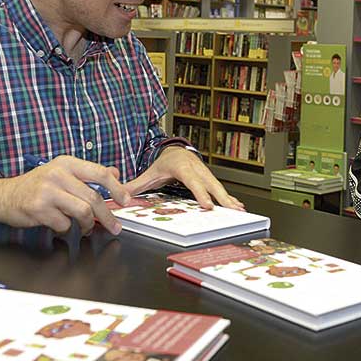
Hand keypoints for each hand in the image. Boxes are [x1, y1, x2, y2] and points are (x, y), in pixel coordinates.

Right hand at [0, 155, 130, 233]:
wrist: (3, 196)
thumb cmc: (36, 186)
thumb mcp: (61, 173)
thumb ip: (87, 174)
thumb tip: (115, 173)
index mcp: (67, 163)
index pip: (100, 173)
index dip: (117, 188)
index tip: (126, 201)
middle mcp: (58, 174)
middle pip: (93, 198)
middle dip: (107, 216)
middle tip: (114, 227)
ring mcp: (47, 191)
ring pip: (82, 212)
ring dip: (87, 226)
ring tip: (85, 229)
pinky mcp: (38, 208)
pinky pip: (64, 224)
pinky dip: (65, 230)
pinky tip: (60, 226)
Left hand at [125, 147, 243, 210]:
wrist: (175, 150)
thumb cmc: (163, 163)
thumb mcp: (149, 173)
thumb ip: (135, 185)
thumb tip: (121, 197)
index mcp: (182, 167)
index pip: (192, 181)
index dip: (200, 193)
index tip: (208, 206)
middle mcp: (196, 168)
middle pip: (210, 184)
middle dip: (221, 197)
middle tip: (230, 210)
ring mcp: (205, 172)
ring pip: (218, 186)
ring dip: (229, 198)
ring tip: (239, 210)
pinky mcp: (209, 178)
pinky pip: (220, 188)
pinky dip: (229, 197)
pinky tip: (237, 206)